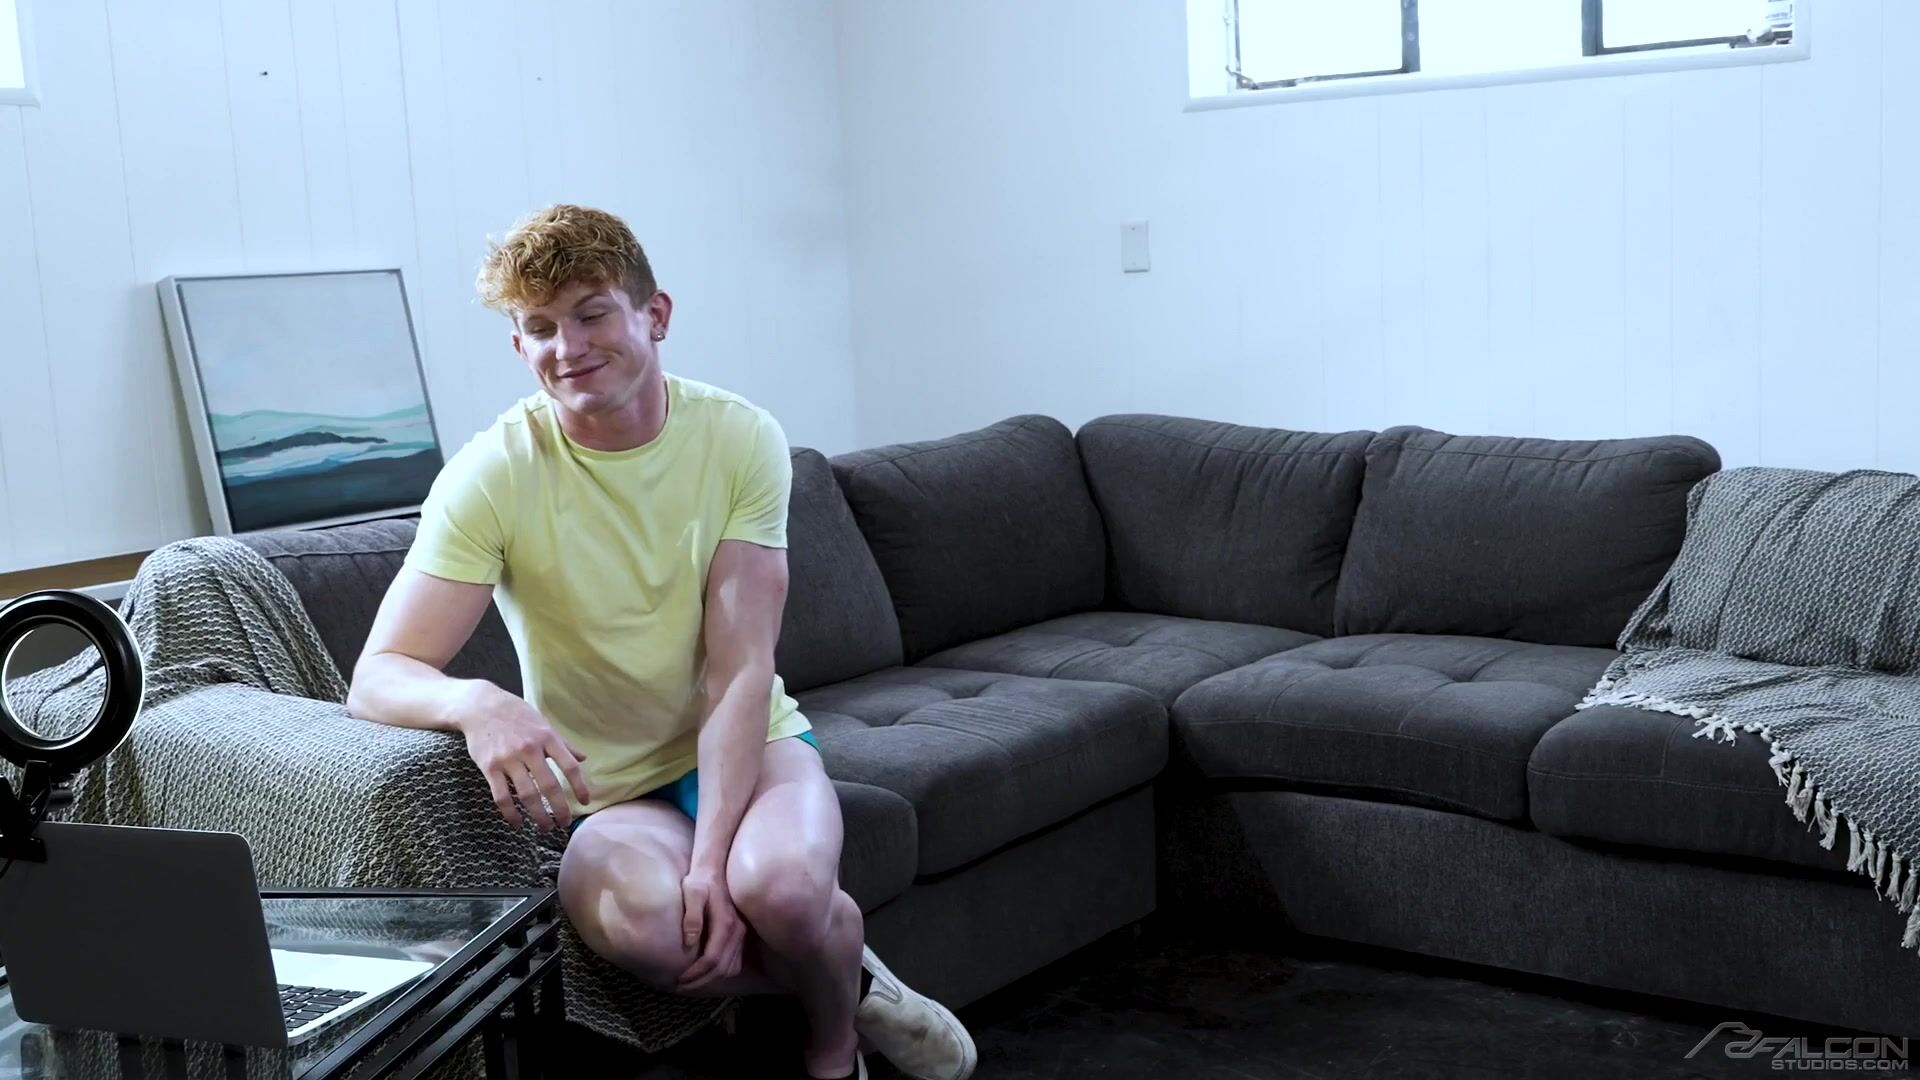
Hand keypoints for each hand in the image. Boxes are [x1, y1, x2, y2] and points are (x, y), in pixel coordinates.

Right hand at [458, 683, 590, 830]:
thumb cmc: (516, 715)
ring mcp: (508, 759)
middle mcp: (529, 749)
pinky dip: (510, 814)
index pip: (570, 766)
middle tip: (564, 823)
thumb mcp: (543, 724)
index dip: (580, 787)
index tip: (585, 802)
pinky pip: (502, 796)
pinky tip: (517, 823)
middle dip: (560, 808)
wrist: (480, 706)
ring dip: (538, 815)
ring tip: (545, 826)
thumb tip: (584, 758)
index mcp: (547, 737)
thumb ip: (563, 744)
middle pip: (549, 785)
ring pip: (527, 795)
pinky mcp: (489, 767)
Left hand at [677, 870, 744, 992]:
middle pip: (722, 969)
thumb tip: (690, 942)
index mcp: (725, 923)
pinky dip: (721, 972)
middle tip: (680, 986)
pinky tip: (706, 972)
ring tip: (691, 982)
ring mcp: (742, 933)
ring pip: (731, 968)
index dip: (695, 974)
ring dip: (711, 979)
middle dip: (701, 982)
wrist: (717, 868)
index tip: (678, 979)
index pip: (712, 959)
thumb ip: (692, 917)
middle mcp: (738, 931)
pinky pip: (735, 961)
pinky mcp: (741, 934)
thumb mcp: (692, 892)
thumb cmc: (700, 880)